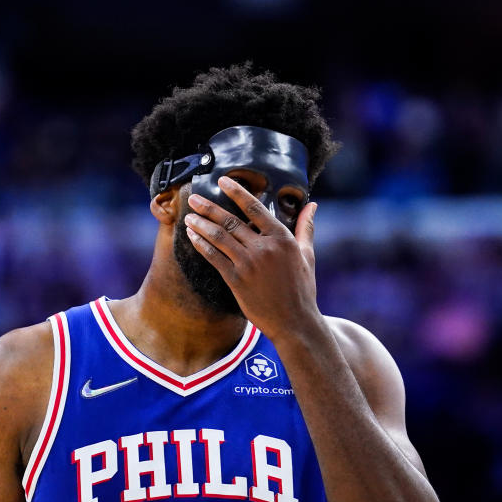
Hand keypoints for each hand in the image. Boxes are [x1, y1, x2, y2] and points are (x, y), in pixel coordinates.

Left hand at [184, 175, 322, 342]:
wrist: (294, 321)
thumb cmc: (302, 288)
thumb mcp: (307, 255)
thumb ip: (305, 227)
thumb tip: (312, 204)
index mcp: (281, 238)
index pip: (254, 207)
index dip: (236, 191)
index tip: (222, 180)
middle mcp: (264, 248)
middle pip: (230, 220)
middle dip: (209, 208)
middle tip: (194, 198)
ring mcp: (248, 264)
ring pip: (219, 237)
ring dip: (201, 224)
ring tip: (188, 216)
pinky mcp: (236, 280)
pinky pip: (214, 257)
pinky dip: (201, 245)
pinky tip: (192, 236)